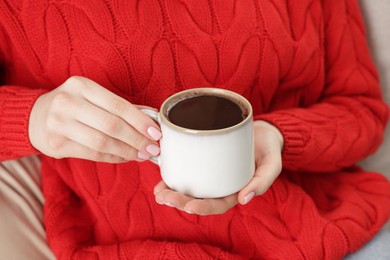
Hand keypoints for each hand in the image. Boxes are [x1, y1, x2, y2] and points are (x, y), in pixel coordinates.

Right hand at [29, 76, 161, 162]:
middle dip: (137, 140)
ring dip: (127, 151)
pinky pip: (93, 154)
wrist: (35, 117)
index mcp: (81, 85)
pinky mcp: (56, 144)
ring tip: (142, 155)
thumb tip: (150, 120)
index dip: (141, 121)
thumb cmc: (72, 105)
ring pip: (103, 143)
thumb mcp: (91, 96)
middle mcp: (68, 102)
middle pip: (112, 126)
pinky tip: (125, 157)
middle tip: (153, 148)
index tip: (156, 132)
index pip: (118, 105)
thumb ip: (118, 107)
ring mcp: (59, 124)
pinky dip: (113, 158)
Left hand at [154, 120, 283, 214]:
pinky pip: (187, 170)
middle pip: (197, 198)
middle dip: (179, 201)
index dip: (202, 208)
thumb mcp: (271, 164)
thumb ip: (263, 181)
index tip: (189, 207)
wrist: (262, 132)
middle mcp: (219, 186)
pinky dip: (173, 174)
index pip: (216, 205)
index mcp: (234, 191)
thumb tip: (244, 199)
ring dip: (171, 192)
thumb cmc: (267, 149)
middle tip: (164, 197)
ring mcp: (209, 174)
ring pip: (188, 187)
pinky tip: (162, 176)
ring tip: (158, 192)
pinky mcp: (202, 159)